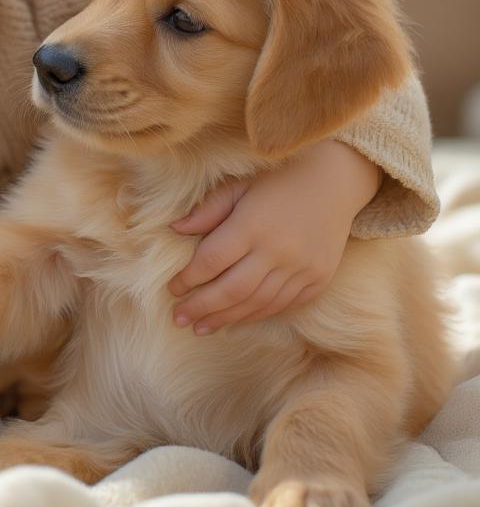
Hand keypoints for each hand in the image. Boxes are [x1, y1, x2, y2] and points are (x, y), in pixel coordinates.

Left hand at [167, 140, 379, 333]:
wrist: (334, 182)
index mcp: (253, 224)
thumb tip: (175, 229)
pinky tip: (235, 319)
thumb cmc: (277, 180)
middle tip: (178, 318)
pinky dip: (255, 315)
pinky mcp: (318, 280)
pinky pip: (282, 305)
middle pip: (233, 290)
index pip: (213, 260)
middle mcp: (278, 250)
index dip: (188, 278)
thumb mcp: (238, 186)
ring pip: (257, 303)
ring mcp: (302, 269)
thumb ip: (208, 210)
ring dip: (226, 318)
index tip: (172, 288)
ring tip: (201, 327)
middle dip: (202, 307)